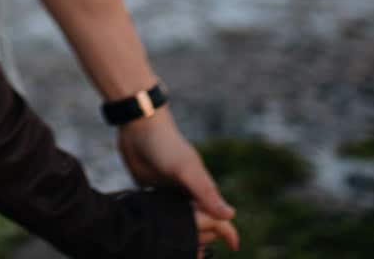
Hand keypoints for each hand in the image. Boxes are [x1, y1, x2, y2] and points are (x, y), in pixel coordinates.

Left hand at [116, 108, 237, 248]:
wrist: (138, 127)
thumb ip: (205, 192)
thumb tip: (230, 215)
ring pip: (182, 220)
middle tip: (198, 254)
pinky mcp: (153, 192)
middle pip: (201, 223)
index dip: (228, 233)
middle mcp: (188, 193)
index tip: (234, 248)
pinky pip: (163, 214)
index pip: (219, 217)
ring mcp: (171, 193)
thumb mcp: (186, 169)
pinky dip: (165, 226)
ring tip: (179, 252)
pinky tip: (157, 236)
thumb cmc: (166, 145)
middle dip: (204, 237)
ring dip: (184, 234)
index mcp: (202, 189)